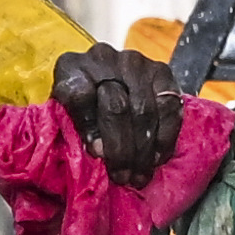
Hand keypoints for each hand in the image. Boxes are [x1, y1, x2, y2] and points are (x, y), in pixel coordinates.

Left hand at [49, 44, 188, 187]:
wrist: (106, 81)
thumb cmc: (82, 109)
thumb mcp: (64, 116)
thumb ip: (71, 131)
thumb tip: (95, 158)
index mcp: (71, 68)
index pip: (78, 94)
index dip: (89, 127)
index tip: (97, 154)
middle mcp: (102, 58)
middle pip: (116, 106)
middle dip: (121, 148)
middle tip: (122, 176)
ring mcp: (134, 63)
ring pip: (144, 110)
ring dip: (144, 149)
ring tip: (139, 175)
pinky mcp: (162, 71)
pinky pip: (169, 107)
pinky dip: (165, 137)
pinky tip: (157, 158)